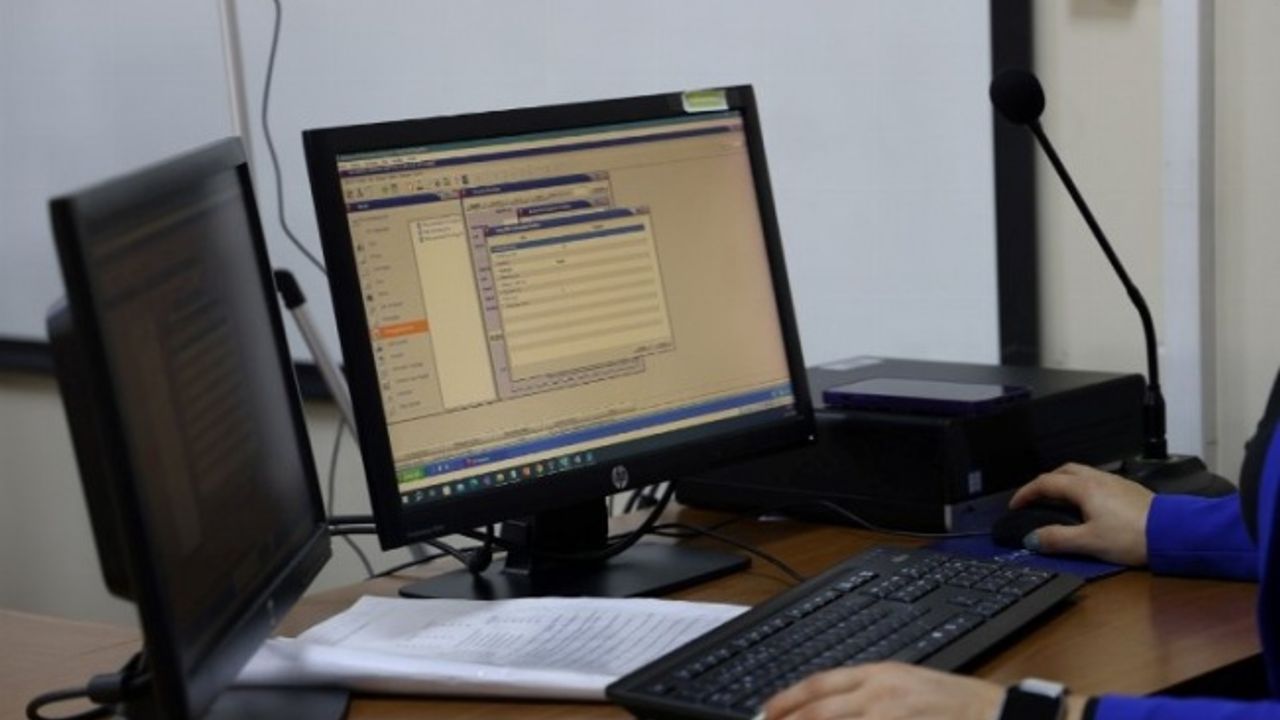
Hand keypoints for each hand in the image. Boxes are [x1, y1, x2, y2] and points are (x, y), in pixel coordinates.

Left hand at [760, 662, 1088, 719]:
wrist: (999, 713)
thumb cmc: (954, 704)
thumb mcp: (905, 687)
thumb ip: (867, 695)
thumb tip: (826, 707)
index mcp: (878, 674)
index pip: (818, 684)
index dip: (786, 700)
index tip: (765, 713)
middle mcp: (881, 691)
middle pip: (820, 709)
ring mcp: (894, 713)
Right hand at [1010, 463, 1154, 565]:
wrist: (1173, 533)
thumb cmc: (1131, 536)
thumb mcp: (1089, 542)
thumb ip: (1057, 539)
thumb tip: (1031, 539)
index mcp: (1083, 488)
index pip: (1045, 483)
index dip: (1026, 493)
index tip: (1015, 506)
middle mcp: (1098, 479)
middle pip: (1064, 471)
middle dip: (1046, 482)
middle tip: (1036, 498)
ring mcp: (1116, 482)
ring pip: (1082, 473)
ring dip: (1065, 482)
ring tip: (1060, 500)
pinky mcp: (1129, 490)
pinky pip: (1098, 481)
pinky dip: (1083, 487)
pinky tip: (1090, 504)